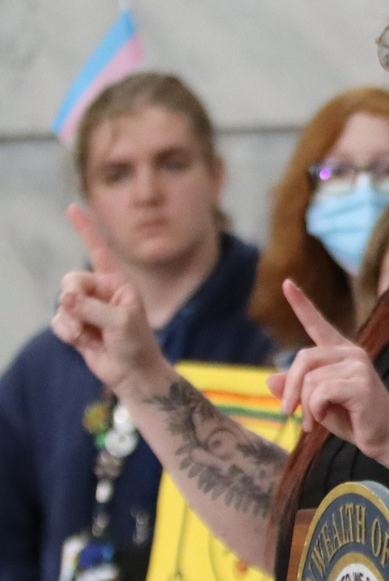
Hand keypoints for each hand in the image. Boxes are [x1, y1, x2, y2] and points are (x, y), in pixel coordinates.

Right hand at [51, 205, 168, 393]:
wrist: (133, 373)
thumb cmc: (137, 344)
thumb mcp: (121, 322)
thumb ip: (93, 308)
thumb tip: (67, 299)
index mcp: (118, 282)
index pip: (99, 250)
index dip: (85, 229)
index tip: (71, 207)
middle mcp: (101, 291)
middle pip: (71, 281)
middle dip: (73, 299)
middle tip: (85, 317)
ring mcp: (87, 308)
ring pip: (62, 304)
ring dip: (72, 323)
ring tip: (89, 336)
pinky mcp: (77, 325)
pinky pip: (58, 321)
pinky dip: (67, 333)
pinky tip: (83, 342)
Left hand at [269, 281, 388, 459]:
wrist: (386, 439)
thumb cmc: (353, 420)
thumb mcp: (317, 405)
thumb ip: (297, 390)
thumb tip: (270, 379)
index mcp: (341, 353)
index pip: (317, 324)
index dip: (301, 304)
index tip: (286, 283)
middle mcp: (351, 353)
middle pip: (302, 358)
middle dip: (291, 388)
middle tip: (288, 413)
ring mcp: (359, 365)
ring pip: (310, 380)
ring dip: (305, 407)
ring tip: (314, 422)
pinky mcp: (362, 383)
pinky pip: (321, 393)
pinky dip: (316, 411)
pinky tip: (326, 419)